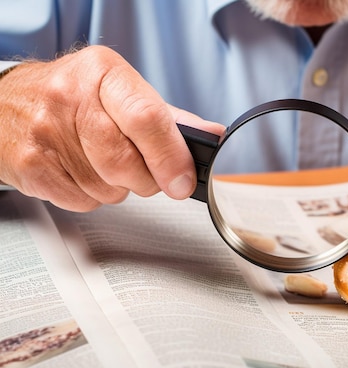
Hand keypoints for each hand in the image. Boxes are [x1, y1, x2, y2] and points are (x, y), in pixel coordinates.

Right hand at [0, 45, 224, 211]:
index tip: (183, 180)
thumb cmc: (72, 96)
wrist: (4, 104)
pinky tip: (81, 171)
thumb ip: (169, 118)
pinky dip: (93, 196)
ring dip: (119, 187)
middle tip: (144, 171)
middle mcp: (70, 97)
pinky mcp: (31, 167)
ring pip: (109, 188)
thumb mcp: (121, 91)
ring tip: (103, 162)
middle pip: (128, 162)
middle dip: (147, 178)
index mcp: (103, 72)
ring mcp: (46, 133)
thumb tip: (213, 135)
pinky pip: (84, 202)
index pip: (147, 118)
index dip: (171, 157)